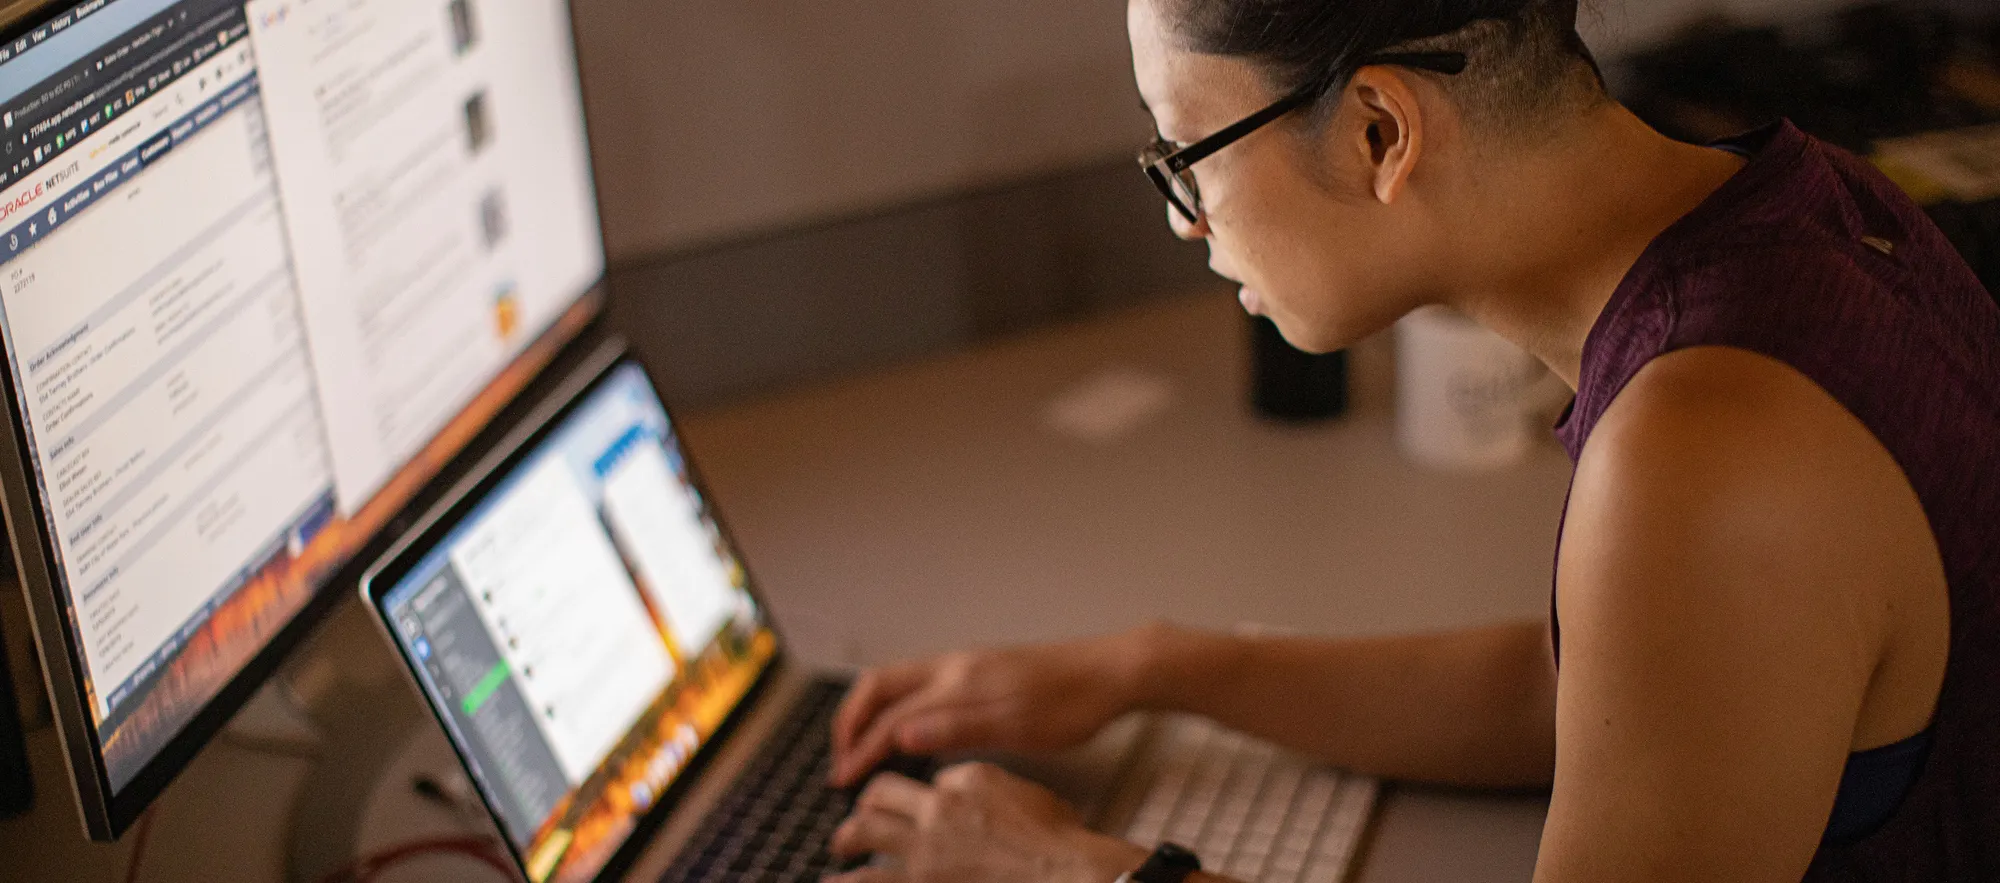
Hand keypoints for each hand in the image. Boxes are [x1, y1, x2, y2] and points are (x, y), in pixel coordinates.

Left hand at [826, 762, 1146, 882]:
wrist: (1067, 873)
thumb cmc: (1058, 842)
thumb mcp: (1024, 793)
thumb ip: (987, 787)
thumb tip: (968, 792)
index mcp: (965, 781)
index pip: (926, 779)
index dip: (920, 794)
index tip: (916, 805)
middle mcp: (938, 809)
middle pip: (880, 795)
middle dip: (867, 805)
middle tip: (861, 818)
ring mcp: (925, 851)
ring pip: (862, 833)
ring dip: (846, 839)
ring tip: (841, 847)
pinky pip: (868, 882)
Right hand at [831, 629, 1158, 785]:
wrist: (1109, 672)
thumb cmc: (1070, 701)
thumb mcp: (1014, 726)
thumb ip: (954, 730)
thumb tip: (900, 736)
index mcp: (957, 683)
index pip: (891, 718)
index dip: (861, 750)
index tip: (844, 778)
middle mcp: (953, 667)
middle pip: (879, 686)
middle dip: (850, 721)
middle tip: (840, 757)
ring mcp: (965, 664)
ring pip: (897, 681)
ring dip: (871, 711)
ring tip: (862, 743)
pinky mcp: (978, 669)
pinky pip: (920, 683)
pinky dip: (897, 705)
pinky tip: (908, 727)